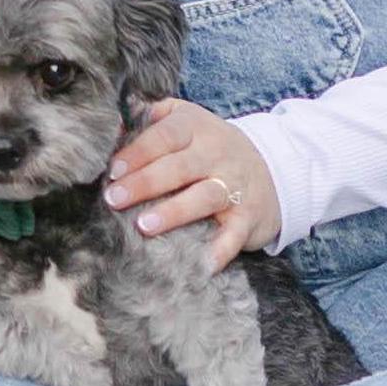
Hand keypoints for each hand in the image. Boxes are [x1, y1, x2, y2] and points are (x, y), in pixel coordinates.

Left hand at [105, 98, 280, 271]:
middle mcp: (216, 153)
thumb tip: (114, 129)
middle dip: (144, 183)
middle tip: (114, 199)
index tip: (113, 170)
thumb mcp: (186, 120)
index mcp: (195, 127)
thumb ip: (150, 120)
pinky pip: (234, 233)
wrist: (273, 168)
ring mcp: (233, 185)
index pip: (164, 135)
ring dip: (174, 213)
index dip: (138, 152)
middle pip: (178, 167)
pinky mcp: (247, 216)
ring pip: (203, 197)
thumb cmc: (210, 147)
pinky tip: (202, 265)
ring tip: (144, 226)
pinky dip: (221, 249)